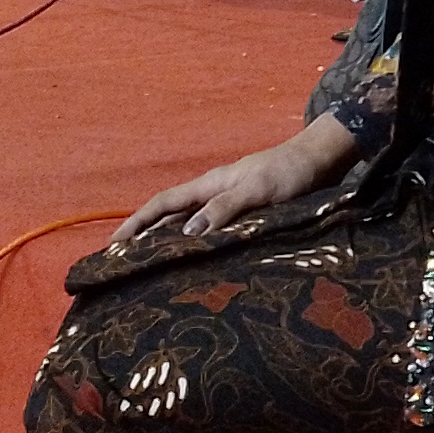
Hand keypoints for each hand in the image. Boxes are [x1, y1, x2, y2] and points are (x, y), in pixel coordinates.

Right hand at [114, 115, 361, 247]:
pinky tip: (198, 264)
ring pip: (189, 225)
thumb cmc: (290, 173)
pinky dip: (198, 246)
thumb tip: (188, 233)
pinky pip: (212, 232)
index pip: (163, 204)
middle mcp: (213, 195)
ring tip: (153, 271)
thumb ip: (226, 208)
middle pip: (170, 217)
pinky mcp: (245, 214)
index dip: (136, 223)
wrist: (320, 160)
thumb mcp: (258, 190)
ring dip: (170, 244)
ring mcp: (228, 204)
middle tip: (125, 266)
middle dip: (145, 237)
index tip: (113, 244)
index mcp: (210, 185)